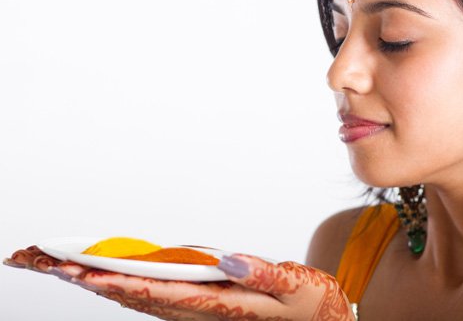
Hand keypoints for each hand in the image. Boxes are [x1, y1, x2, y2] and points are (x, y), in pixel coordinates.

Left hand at [5, 247, 354, 320]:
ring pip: (137, 298)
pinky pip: (152, 297)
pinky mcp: (200, 306)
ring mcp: (197, 312)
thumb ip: (263, 274)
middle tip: (45, 260)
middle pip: (134, 296)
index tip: (80, 268)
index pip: (160, 293)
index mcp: (222, 307)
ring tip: (61, 264)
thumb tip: (229, 260)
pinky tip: (105, 275)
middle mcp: (201, 312)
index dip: (117, 280)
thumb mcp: (296, 287)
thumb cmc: (308, 306)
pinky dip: (121, 284)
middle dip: (88, 278)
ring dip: (97, 281)